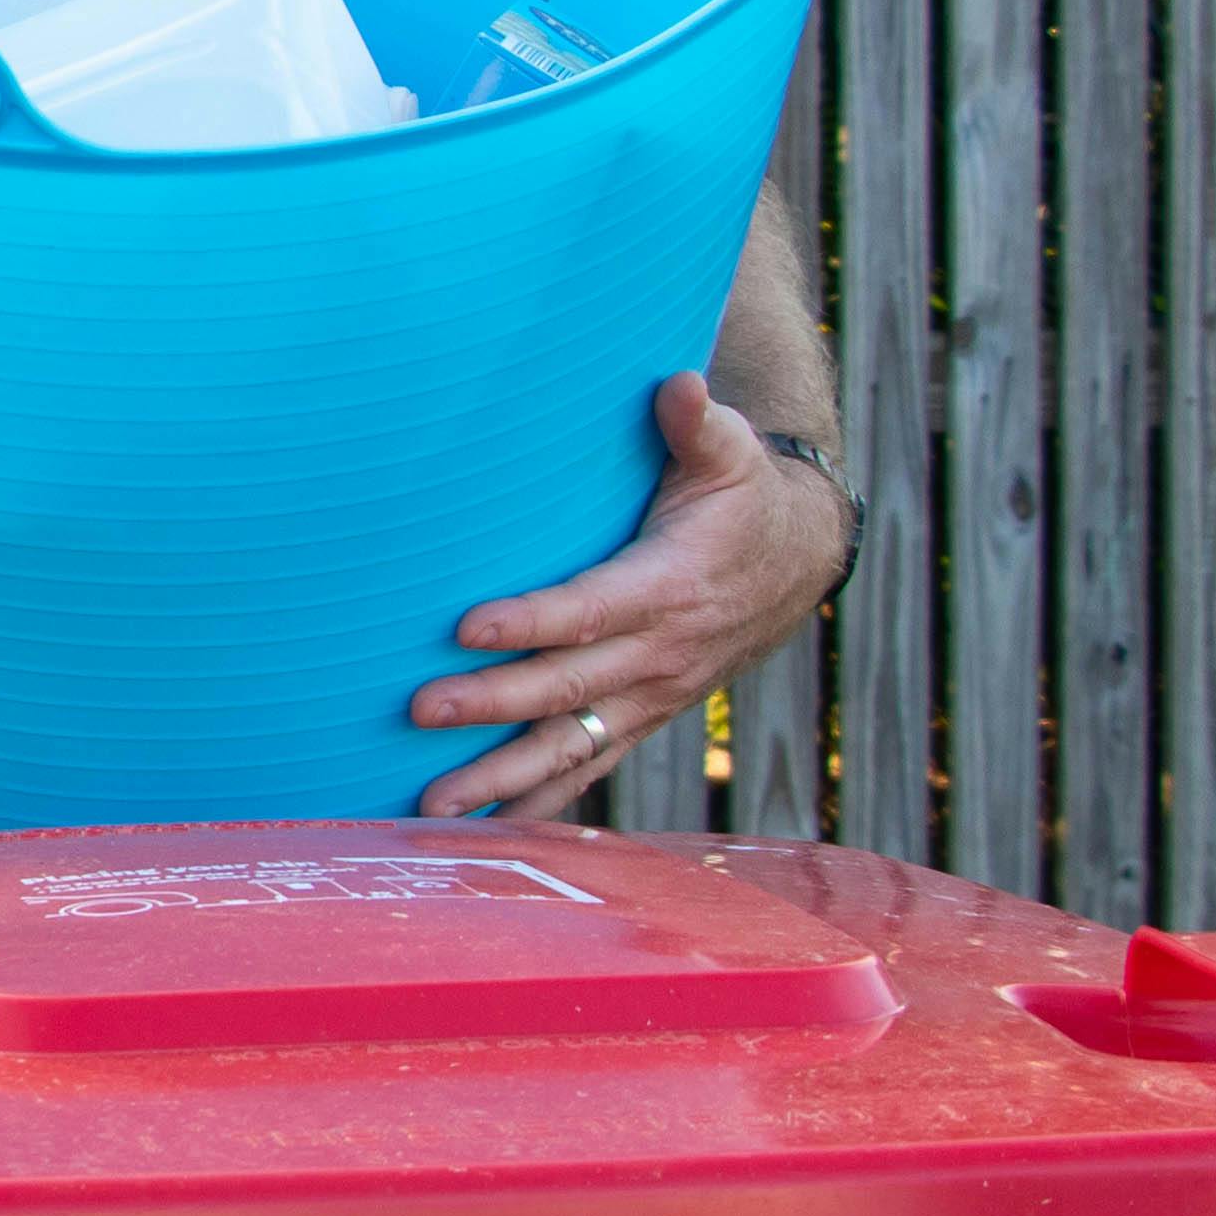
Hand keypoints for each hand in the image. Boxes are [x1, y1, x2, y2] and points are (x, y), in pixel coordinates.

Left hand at [404, 372, 851, 818]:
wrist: (796, 561)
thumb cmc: (742, 496)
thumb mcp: (731, 454)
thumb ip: (697, 424)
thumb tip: (677, 383)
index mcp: (669, 587)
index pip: (589, 610)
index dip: (530, 622)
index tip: (466, 627)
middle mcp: (658, 655)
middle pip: (565, 687)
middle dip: (492, 704)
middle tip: (420, 712)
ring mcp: (649, 698)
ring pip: (569, 747)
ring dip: (500, 779)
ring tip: (431, 808)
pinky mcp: (641, 718)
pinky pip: (588, 769)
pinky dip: (539, 804)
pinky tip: (481, 831)